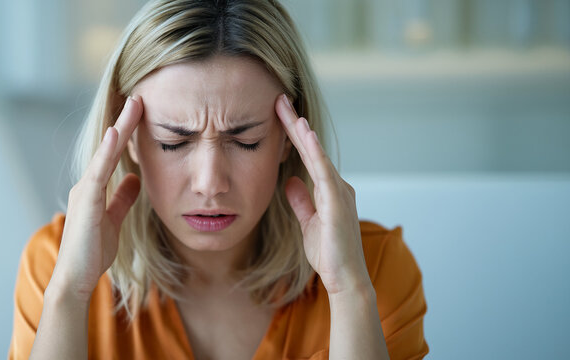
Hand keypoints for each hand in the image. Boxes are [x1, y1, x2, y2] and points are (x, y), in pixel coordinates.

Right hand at [50, 96, 142, 301]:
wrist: (76, 278)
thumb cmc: (92, 252)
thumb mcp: (114, 220)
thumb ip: (122, 198)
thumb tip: (134, 178)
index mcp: (95, 189)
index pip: (114, 155)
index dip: (127, 133)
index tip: (141, 112)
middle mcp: (87, 185)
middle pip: (109, 147)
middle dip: (125, 121)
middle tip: (139, 97)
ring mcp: (85, 191)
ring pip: (105, 153)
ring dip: (120, 127)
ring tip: (134, 104)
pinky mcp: (86, 202)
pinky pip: (98, 171)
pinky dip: (107, 151)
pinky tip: (117, 133)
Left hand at [275, 94, 371, 295]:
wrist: (345, 279)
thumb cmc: (329, 253)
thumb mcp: (308, 222)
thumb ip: (302, 200)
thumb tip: (291, 181)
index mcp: (329, 190)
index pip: (308, 156)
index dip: (293, 135)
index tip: (278, 114)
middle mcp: (337, 186)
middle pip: (312, 149)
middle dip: (295, 124)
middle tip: (279, 99)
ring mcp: (339, 193)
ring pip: (318, 155)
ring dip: (303, 132)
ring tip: (288, 110)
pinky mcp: (338, 203)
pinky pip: (324, 172)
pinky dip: (315, 152)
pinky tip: (305, 136)